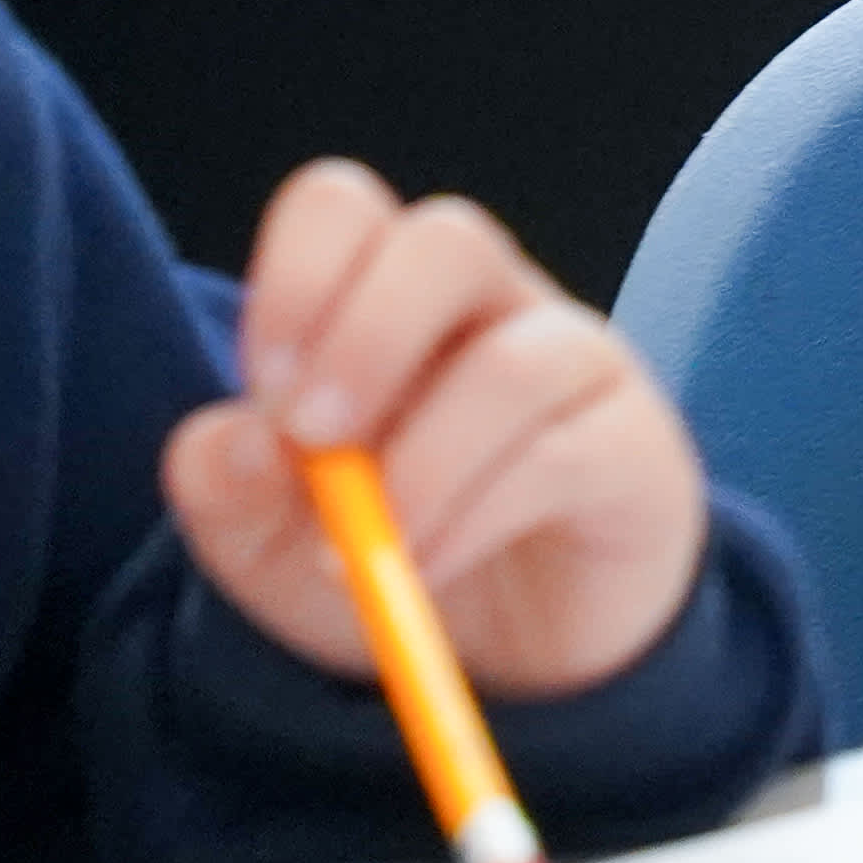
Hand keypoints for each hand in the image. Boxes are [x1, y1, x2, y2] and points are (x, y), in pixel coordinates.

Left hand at [162, 161, 709, 701]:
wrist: (515, 651)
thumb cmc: (395, 549)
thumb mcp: (269, 541)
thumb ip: (226, 489)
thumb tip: (236, 439)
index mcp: (390, 296)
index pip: (345, 212)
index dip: (296, 275)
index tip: (262, 385)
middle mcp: (495, 305)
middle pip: (448, 241)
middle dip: (364, 338)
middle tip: (313, 437)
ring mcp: (579, 367)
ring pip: (513, 363)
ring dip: (419, 463)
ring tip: (371, 543)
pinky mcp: (636, 448)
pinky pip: (561, 459)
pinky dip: (469, 522)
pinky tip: (424, 567)